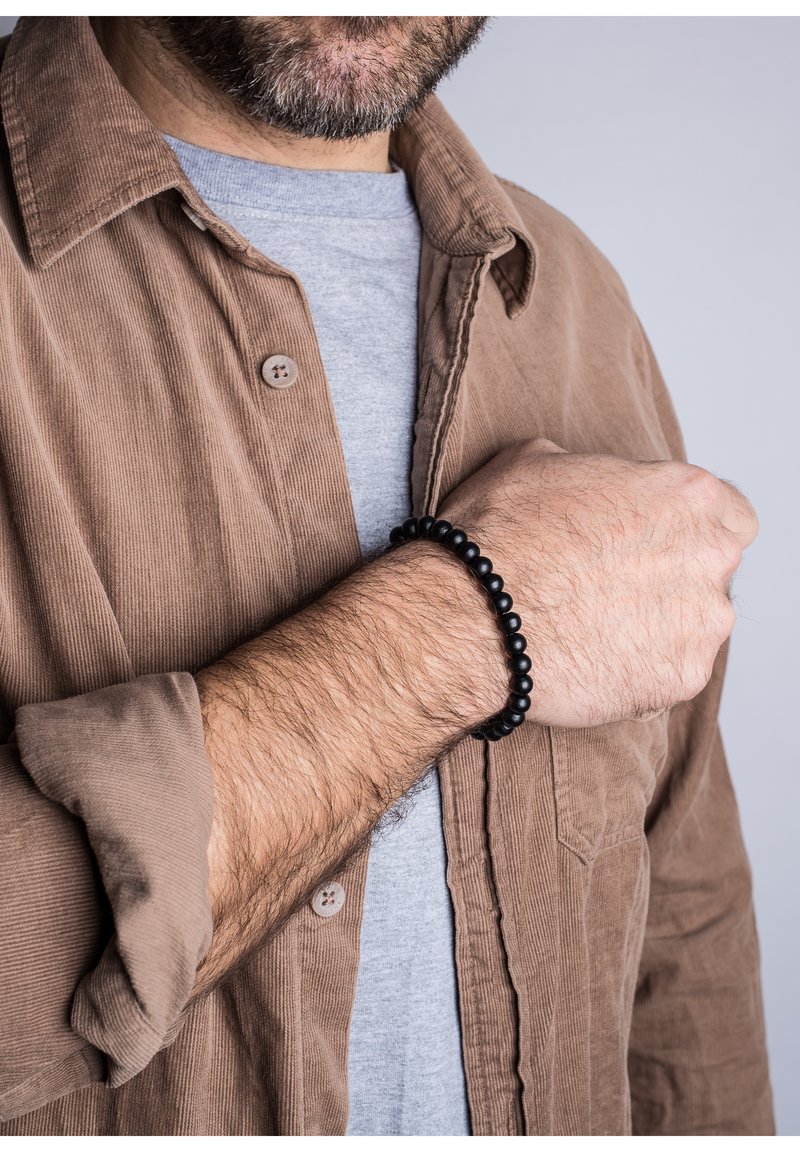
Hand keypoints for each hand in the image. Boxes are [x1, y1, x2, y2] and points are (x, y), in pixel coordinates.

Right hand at [438, 438, 757, 726]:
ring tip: (595, 630)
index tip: (656, 543)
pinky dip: (640, 671)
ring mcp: (700, 624)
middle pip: (714, 570)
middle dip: (673, 577)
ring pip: (696, 627)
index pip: (730, 512)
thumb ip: (584, 469)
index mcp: (687, 496)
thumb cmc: (497, 536)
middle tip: (613, 588)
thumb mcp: (533, 462)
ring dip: (658, 628)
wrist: (472, 617)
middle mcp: (710, 557)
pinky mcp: (680, 679)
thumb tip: (577, 478)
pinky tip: (591, 660)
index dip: (688, 529)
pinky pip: (670, 674)